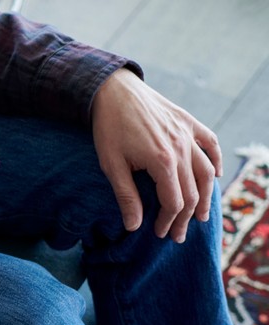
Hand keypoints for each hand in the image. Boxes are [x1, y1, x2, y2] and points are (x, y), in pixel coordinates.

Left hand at [90, 68, 221, 241]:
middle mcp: (182, 149)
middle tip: (178, 234)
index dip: (168, 221)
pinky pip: (210, 143)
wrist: (113, 90)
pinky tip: (214, 175)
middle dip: (185, 217)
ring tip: (200, 215)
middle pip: (193, 192)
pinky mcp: (189, 122)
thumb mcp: (111, 164)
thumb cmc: (109, 127)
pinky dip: (215, 160)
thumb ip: (126, 196)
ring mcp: (188, 135)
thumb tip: (134, 226)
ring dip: (206, 196)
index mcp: (163, 162)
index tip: (160, 232)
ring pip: (206, 172)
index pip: (174, 202)